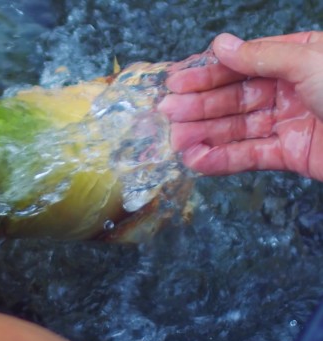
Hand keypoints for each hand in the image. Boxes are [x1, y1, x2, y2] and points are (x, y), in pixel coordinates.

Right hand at [159, 32, 322, 179]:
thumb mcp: (309, 62)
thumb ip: (260, 56)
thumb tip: (219, 44)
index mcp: (297, 58)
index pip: (242, 64)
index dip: (207, 72)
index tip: (175, 80)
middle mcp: (290, 88)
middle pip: (235, 96)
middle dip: (200, 105)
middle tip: (167, 113)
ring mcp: (290, 122)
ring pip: (238, 128)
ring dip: (205, 134)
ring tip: (175, 142)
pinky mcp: (292, 154)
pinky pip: (251, 155)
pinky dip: (223, 159)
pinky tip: (198, 160)